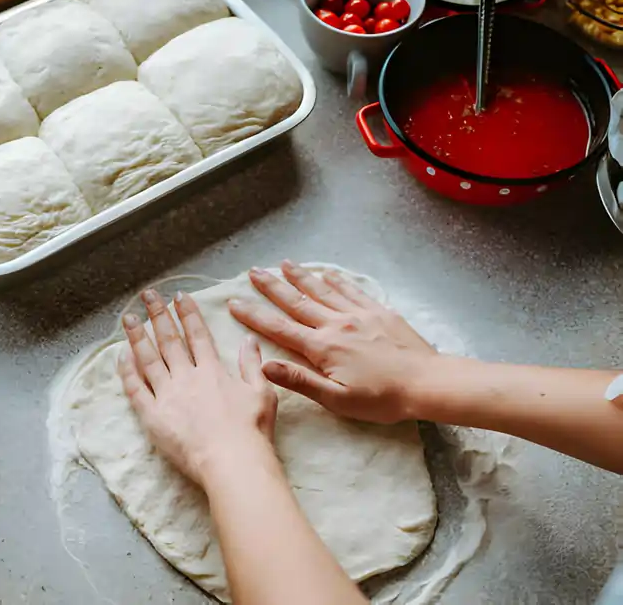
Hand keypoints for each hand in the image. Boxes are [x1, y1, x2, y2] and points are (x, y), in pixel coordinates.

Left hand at [119, 289, 277, 487]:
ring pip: (148, 359)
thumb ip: (252, 365)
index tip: (178, 296)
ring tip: (129, 318)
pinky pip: (136, 388)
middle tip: (148, 295)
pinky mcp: (153, 416)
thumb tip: (249, 340)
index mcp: (212, 371)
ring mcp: (167, 395)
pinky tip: (121, 355)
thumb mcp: (262, 392)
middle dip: (158, 314)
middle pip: (169, 340)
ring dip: (138, 336)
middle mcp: (187, 377)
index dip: (187, 313)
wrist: (232, 461)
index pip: (197, 335)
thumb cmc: (251, 431)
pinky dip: (127, 371)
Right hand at [228, 262, 437, 423]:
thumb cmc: (382, 399)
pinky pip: (352, 290)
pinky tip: (328, 273)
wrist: (427, 383)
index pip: (279, 328)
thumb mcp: (336, 399)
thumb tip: (264, 365)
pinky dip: (337, 280)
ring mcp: (359, 314)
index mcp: (322, 347)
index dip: (254, 315)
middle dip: (272, 286)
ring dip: (301, 276)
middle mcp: (336, 324)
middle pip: (297, 301)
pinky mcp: (379, 312)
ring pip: (323, 290)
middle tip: (252, 272)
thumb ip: (299, 380)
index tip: (234, 303)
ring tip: (283, 263)